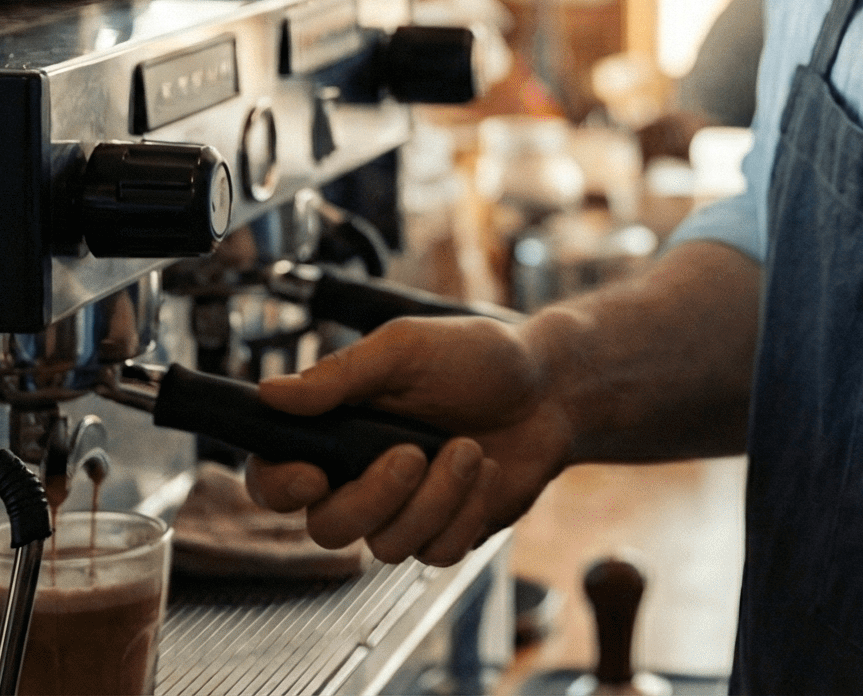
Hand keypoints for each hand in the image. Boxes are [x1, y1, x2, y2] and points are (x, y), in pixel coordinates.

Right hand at [245, 314, 574, 565]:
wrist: (552, 387)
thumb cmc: (480, 358)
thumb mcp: (410, 347)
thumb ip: (343, 372)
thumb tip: (273, 392)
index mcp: (341, 429)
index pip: (275, 476)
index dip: (279, 487)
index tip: (313, 475)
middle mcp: (363, 476)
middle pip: (327, 528)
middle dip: (373, 497)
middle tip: (413, 453)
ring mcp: (405, 509)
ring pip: (387, 546)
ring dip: (436, 497)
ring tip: (469, 448)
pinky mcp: (446, 531)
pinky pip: (437, 552)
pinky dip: (467, 512)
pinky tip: (488, 473)